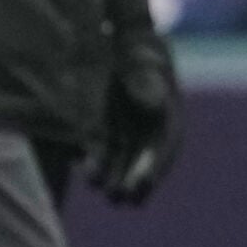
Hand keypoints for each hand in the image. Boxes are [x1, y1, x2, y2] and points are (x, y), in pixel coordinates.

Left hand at [90, 31, 180, 204]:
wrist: (121, 49)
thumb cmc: (140, 56)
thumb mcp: (146, 63)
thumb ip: (147, 84)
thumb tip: (152, 105)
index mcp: (168, 125)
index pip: (163, 152)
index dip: (154, 169)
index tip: (144, 182)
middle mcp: (149, 137)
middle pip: (141, 166)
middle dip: (131, 182)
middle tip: (120, 197)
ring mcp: (127, 137)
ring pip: (120, 164)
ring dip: (110, 177)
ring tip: (98, 185)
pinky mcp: (104, 133)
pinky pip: (99, 152)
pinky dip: (92, 160)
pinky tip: (79, 164)